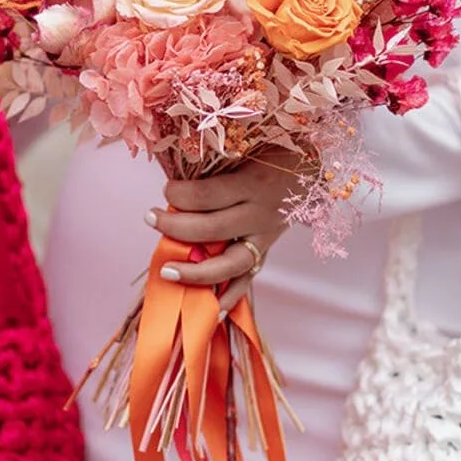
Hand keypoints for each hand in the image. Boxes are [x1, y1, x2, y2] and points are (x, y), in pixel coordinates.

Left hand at [150, 152, 306, 314]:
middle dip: (175, 227)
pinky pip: (248, 279)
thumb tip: (174, 182)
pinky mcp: (267, 252)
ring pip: (231, 264)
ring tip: (168, 272)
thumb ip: (215, 167)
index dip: (179, 194)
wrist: (310, 169)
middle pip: (212, 229)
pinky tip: (211, 311)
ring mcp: (266, 238)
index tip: (166, 189)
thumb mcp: (247, 149)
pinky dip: (230, 298)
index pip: (207, 196)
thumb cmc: (272, 152)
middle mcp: (261, 214)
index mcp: (254, 183)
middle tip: (150, 218)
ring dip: (196, 272)